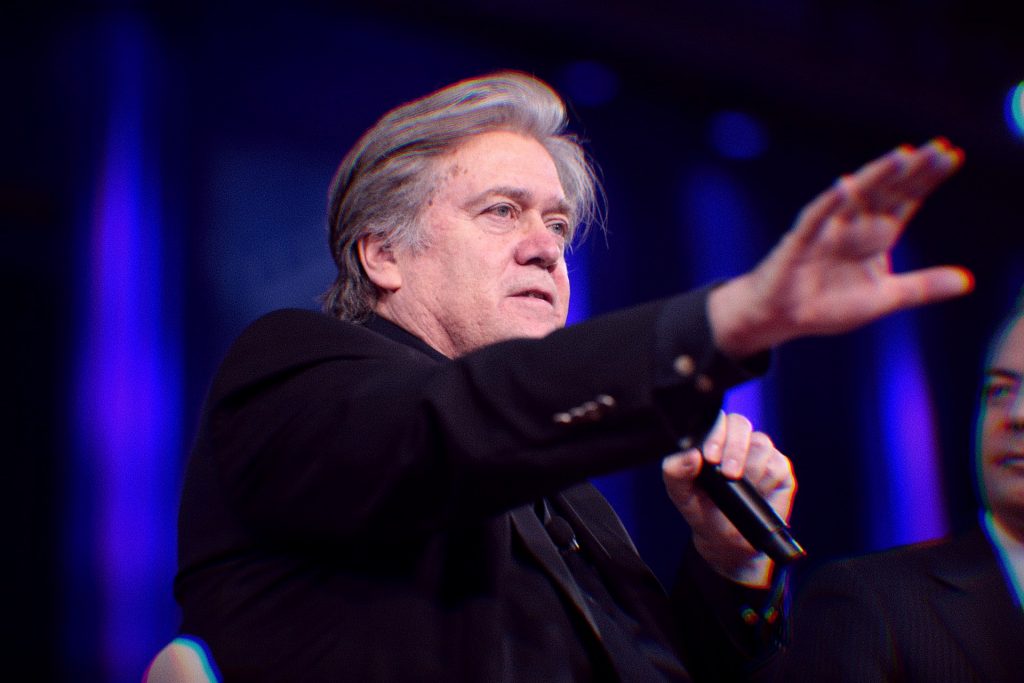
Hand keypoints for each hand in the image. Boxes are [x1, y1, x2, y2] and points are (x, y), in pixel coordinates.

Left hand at [662, 412, 795, 586]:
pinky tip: (757, 494)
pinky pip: (777, 466)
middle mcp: (736, 440)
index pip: (715, 419)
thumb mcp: (680, 494)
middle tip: (729, 475)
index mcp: (711, 439)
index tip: (709, 458)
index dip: (715, 434)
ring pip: (761, 446)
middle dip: (734, 448)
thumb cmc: (701, 509)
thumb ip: (675, 472)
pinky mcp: (779, 469)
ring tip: (740, 490)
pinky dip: (766, 482)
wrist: (724, 540)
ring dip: (750, 471)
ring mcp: (760, 453)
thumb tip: (691, 455)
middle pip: (740, 424)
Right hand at [708, 138, 972, 357]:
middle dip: (913, 170)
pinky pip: (817, 216)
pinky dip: (831, 200)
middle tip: (940, 148)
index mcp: (877, 234)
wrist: (781, 316)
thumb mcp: (884, 298)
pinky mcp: (802, 239)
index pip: (907, 198)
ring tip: (903, 157)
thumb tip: (967, 281)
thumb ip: (922, 287)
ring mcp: (829, 227)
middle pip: (888, 189)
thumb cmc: (826, 303)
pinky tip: (846, 184)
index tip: (953, 156)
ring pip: (856, 195)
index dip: (928, 178)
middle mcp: (856, 224)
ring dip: (878, 176)